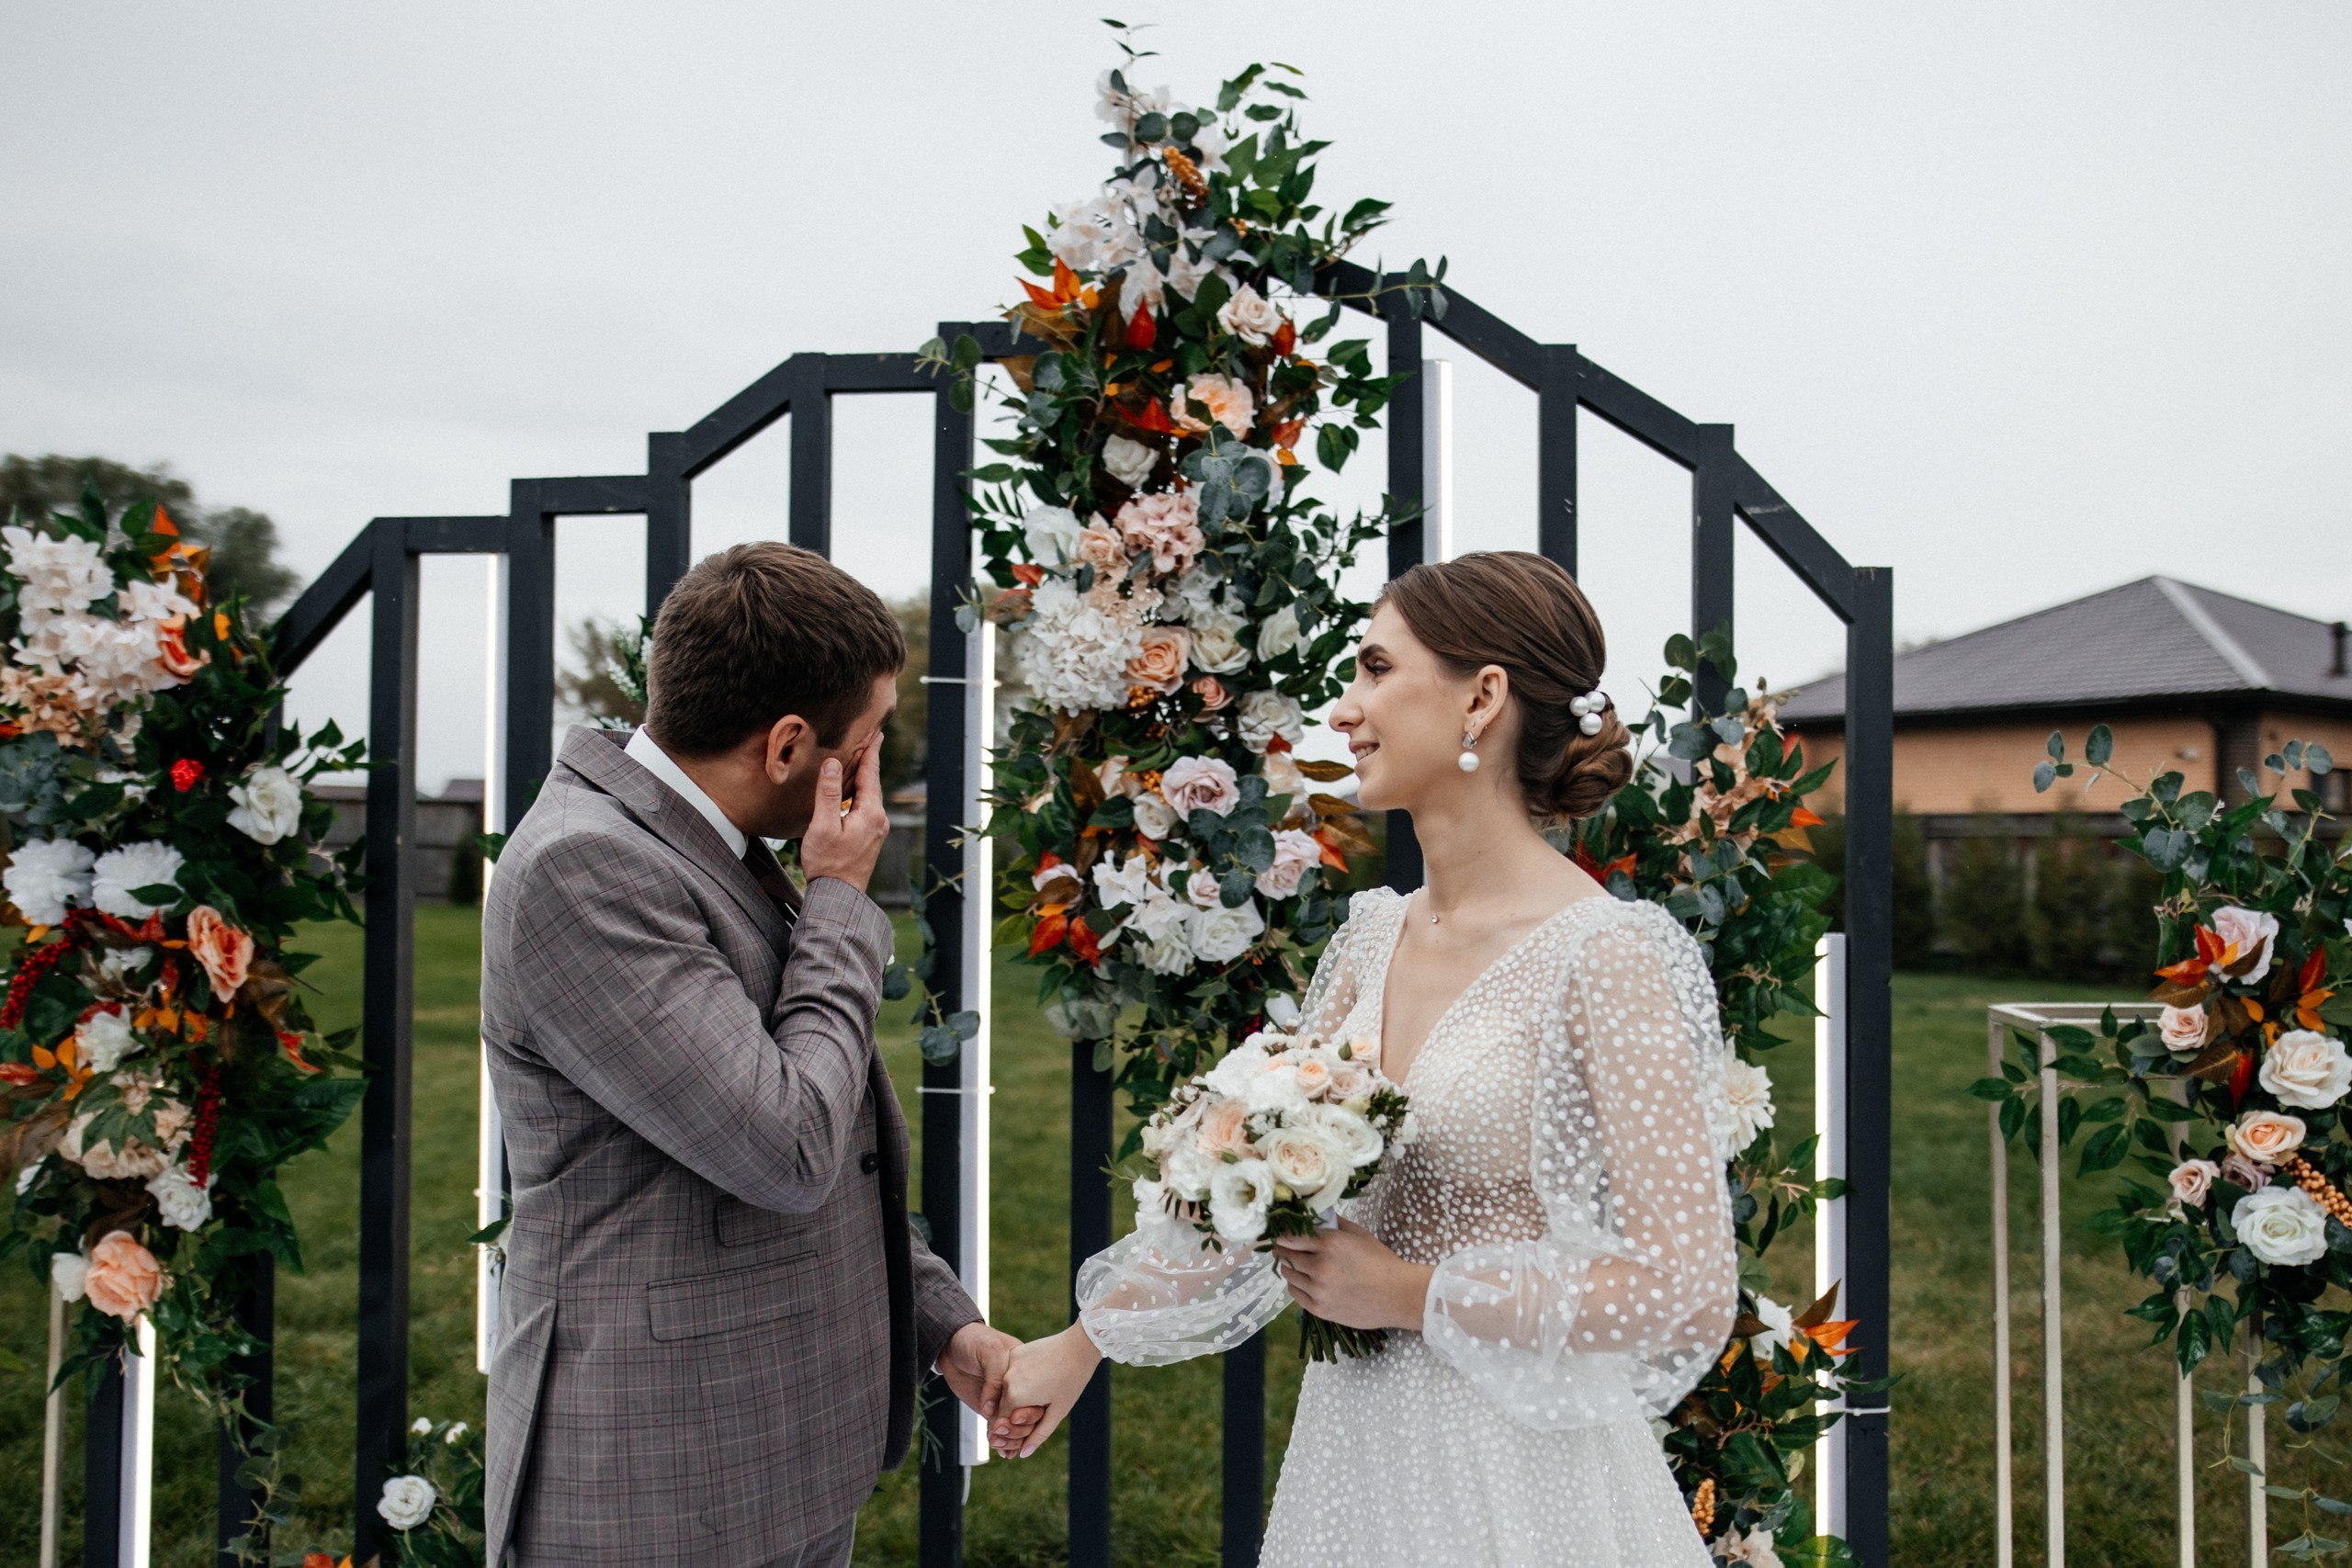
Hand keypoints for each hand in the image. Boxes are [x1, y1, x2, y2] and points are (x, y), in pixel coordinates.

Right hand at [799, 738, 888, 889]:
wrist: (839, 896)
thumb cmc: (827, 864)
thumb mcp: (823, 826)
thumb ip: (827, 794)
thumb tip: (832, 764)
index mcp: (870, 813)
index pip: (870, 774)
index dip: (871, 751)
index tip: (876, 733)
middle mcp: (879, 819)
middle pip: (872, 782)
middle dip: (869, 761)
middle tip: (871, 739)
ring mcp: (876, 829)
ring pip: (870, 795)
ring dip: (864, 777)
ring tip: (860, 759)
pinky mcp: (870, 837)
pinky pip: (867, 806)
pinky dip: (860, 792)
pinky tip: (852, 791)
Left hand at [934, 1322, 1046, 1453]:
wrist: (951, 1344)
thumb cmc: (974, 1341)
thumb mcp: (990, 1352)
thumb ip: (994, 1379)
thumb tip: (989, 1411)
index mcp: (1023, 1372)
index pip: (1033, 1397)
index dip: (1027, 1412)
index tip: (1014, 1419)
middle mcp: (1017, 1388)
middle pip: (1026, 1415)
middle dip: (1019, 1430)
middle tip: (1003, 1434)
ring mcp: (1003, 1400)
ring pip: (1014, 1426)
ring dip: (1011, 1440)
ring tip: (1003, 1448)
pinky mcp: (990, 1409)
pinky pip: (999, 1428)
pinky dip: (1003, 1442)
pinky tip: (1004, 1453)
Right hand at [992, 1324, 1101, 1458]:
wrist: (1079, 1345)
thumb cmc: (1072, 1380)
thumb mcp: (1057, 1412)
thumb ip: (1038, 1434)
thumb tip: (1023, 1454)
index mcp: (1015, 1396)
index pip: (1002, 1422)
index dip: (1010, 1431)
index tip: (1021, 1431)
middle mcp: (1007, 1379)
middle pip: (1003, 1405)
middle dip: (1014, 1414)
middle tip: (1035, 1411)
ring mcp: (1010, 1363)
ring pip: (1006, 1389)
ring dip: (1017, 1395)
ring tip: (1041, 1392)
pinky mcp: (1015, 1352)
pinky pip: (1011, 1372)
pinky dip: (1020, 1379)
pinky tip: (1039, 1378)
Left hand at [1272, 1217, 1432, 1331]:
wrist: (1397, 1295)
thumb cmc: (1380, 1261)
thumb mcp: (1358, 1234)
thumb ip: (1333, 1224)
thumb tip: (1314, 1217)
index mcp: (1329, 1244)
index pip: (1289, 1236)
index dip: (1281, 1234)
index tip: (1279, 1233)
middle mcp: (1319, 1267)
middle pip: (1285, 1255)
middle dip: (1282, 1249)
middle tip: (1282, 1247)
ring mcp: (1318, 1290)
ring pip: (1288, 1274)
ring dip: (1288, 1267)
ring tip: (1294, 1263)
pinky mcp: (1319, 1309)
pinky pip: (1295, 1294)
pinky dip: (1295, 1285)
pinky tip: (1302, 1280)